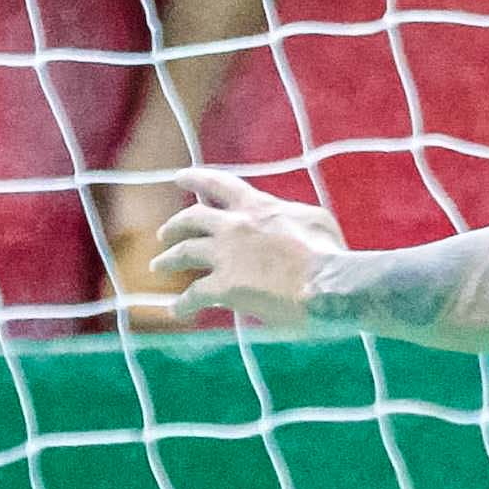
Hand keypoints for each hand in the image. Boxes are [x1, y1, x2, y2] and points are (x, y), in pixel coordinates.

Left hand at [153, 168, 348, 330]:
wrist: (328, 283)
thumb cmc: (330, 253)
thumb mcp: (314, 220)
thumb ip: (291, 215)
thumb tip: (285, 218)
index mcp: (257, 206)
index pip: (219, 185)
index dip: (196, 179)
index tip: (180, 178)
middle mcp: (234, 225)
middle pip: (192, 219)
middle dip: (175, 225)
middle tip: (164, 233)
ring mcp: (226, 255)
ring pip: (184, 252)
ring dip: (168, 258)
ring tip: (159, 265)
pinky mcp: (225, 286)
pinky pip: (195, 295)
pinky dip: (183, 304)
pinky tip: (176, 311)